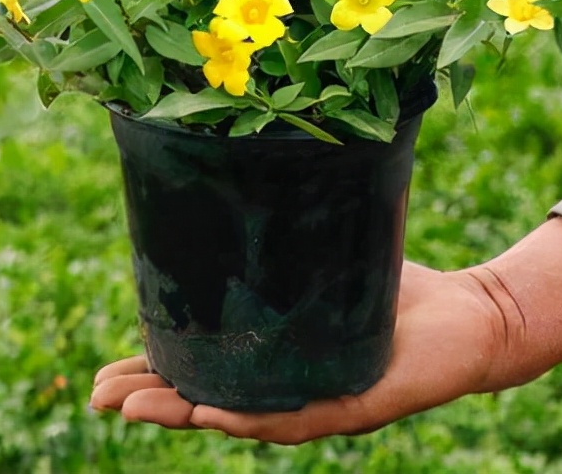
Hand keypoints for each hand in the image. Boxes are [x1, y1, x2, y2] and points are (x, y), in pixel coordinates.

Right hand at [91, 219, 561, 443]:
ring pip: (236, 411)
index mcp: (272, 349)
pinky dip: (248, 413)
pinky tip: (209, 409)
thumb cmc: (393, 280)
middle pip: (205, 395)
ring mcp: (315, 397)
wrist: (466, 314)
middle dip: (149, 396)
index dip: (153, 366)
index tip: (104, 367)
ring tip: (130, 407)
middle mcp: (285, 382)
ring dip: (181, 410)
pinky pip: (294, 414)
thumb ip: (297, 215)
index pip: (202, 363)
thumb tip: (258, 147)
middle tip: (96, 393)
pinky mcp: (353, 404)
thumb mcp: (330, 247)